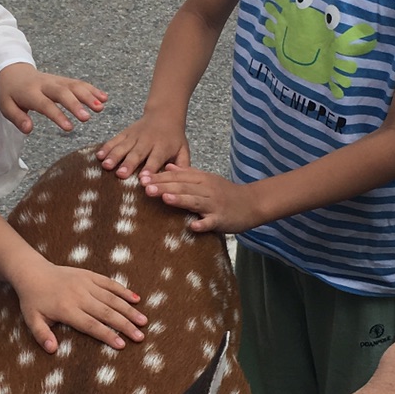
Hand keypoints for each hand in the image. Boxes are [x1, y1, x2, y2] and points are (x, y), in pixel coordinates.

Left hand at [0, 63, 106, 135]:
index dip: (58, 115)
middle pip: (62, 92)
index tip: (69, 128)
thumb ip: (17, 118)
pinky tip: (104, 98)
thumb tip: (28, 130)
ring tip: (101, 107)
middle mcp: (45, 84)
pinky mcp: (63, 80)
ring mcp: (56, 80)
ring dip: (88, 95)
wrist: (12, 71)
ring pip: (73, 85)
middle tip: (88, 118)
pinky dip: (92, 89)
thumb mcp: (5, 106)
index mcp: (30, 92)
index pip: (45, 104)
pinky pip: (78, 83)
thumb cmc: (10, 93)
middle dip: (76, 104)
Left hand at [14, 262, 146, 354]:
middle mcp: (79, 296)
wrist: (33, 273)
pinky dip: (123, 291)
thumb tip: (52, 349)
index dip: (107, 335)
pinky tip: (136, 299)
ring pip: (112, 298)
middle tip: (140, 337)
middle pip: (106, 313)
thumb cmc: (34, 301)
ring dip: (129, 310)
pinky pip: (110, 283)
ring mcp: (86, 284)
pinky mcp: (90, 275)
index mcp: (67, 309)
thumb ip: (42, 335)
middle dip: (125, 325)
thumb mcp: (32, 320)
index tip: (121, 345)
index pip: (91, 325)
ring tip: (143, 321)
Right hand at [96, 110, 188, 179]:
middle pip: (137, 154)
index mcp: (163, 147)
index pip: (156, 159)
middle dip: (129, 164)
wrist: (164, 114)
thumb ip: (183, 165)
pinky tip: (98, 156)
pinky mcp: (125, 133)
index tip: (143, 179)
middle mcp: (148, 141)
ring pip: (123, 147)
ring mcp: (135, 137)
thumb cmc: (174, 138)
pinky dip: (106, 147)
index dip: (150, 169)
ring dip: (114, 156)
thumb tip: (181, 180)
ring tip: (106, 166)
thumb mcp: (183, 150)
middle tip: (121, 174)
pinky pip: (115, 140)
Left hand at [140, 162, 258, 233]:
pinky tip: (192, 226)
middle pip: (183, 187)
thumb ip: (187, 173)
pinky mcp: (222, 219)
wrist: (252, 203)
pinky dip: (203, 224)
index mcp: (202, 179)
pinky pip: (211, 222)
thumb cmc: (226, 192)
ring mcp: (214, 205)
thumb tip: (167, 167)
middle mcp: (207, 190)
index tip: (142, 178)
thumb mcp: (207, 179)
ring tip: (164, 199)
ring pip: (195, 201)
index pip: (178, 176)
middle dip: (164, 187)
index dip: (160, 177)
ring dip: (180, 200)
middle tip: (146, 188)